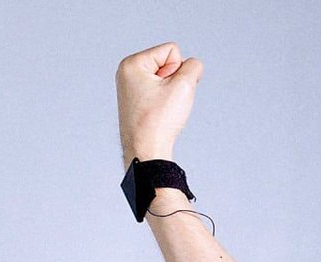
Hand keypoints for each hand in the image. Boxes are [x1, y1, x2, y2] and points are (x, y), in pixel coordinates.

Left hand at [116, 42, 203, 165]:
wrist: (146, 151)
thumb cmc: (158, 121)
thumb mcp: (184, 85)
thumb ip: (194, 66)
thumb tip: (192, 66)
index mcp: (131, 64)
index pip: (172, 50)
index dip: (178, 70)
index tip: (166, 92)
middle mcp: (126, 72)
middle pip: (168, 62)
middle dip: (174, 80)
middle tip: (164, 102)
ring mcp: (130, 86)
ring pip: (166, 77)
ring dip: (171, 91)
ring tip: (161, 108)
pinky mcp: (135, 98)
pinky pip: (160, 89)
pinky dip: (165, 100)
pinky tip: (158, 113)